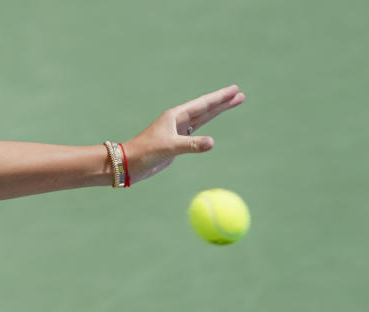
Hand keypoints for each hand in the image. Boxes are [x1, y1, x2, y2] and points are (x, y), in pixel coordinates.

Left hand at [123, 85, 245, 183]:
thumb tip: (212, 143)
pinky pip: (196, 132)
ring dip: (217, 112)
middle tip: (240, 94)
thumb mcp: (169, 147)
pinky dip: (207, 127)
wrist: (129, 164)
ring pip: (203, 119)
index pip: (203, 104)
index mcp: (175, 116)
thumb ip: (191, 145)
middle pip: (206, 108)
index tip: (234, 89)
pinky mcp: (176, 143)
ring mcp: (177, 132)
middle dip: (223, 102)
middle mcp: (177, 121)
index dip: (219, 97)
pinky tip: (211, 123)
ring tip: (233, 103)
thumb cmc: (145, 152)